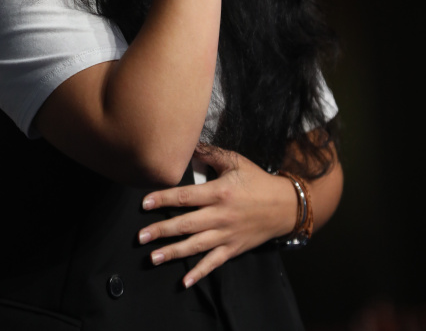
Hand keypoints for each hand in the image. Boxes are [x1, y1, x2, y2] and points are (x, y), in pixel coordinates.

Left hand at [138, 145, 295, 287]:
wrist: (284, 205)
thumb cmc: (258, 181)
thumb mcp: (236, 162)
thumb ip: (211, 154)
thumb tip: (189, 145)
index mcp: (219, 192)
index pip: (186, 196)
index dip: (164, 199)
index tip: (145, 203)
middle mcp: (220, 216)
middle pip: (186, 224)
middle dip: (161, 230)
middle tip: (140, 236)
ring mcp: (226, 234)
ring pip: (195, 245)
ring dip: (173, 252)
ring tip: (153, 258)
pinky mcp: (233, 248)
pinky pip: (214, 262)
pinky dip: (199, 272)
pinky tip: (185, 281)